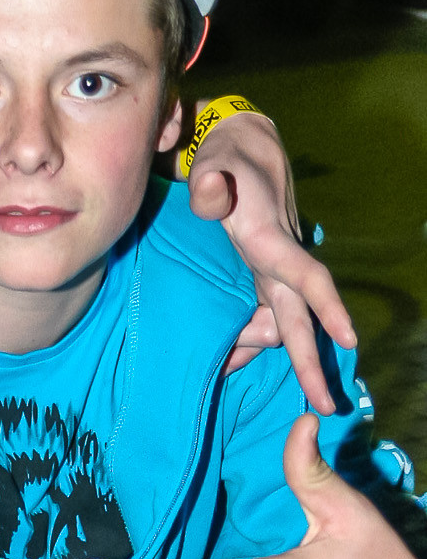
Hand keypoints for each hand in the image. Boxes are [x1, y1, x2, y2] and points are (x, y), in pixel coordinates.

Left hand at [187, 111, 355, 414]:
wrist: (241, 152)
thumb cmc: (228, 160)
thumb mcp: (214, 165)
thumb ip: (208, 186)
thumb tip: (210, 198)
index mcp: (272, 243)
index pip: (309, 279)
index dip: (329, 308)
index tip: (349, 339)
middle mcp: (279, 265)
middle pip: (301, 320)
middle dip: (313, 364)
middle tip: (324, 406)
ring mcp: (271, 275)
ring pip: (278, 326)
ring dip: (259, 353)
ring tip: (226, 371)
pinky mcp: (260, 279)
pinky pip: (261, 319)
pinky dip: (247, 342)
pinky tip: (229, 362)